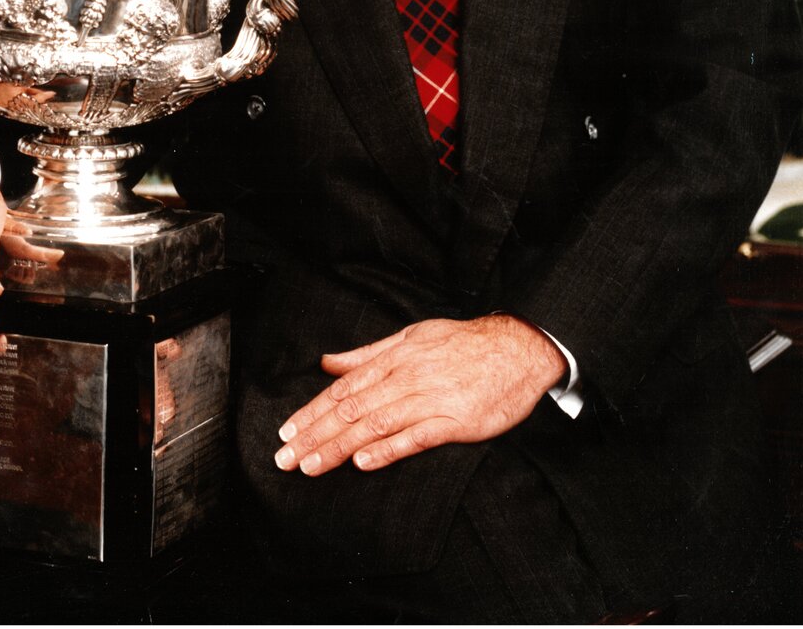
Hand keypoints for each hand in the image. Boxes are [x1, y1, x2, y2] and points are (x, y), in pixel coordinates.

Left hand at [274, 314, 566, 476]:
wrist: (517, 347)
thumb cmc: (462, 343)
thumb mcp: (410, 337)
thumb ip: (367, 354)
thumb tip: (327, 362)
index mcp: (394, 358)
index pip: (343, 388)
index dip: (312, 411)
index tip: (287, 432)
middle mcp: (406, 377)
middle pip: (352, 409)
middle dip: (315, 434)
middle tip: (285, 458)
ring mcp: (430, 399)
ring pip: (375, 424)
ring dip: (339, 446)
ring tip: (312, 466)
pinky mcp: (455, 421)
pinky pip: (416, 436)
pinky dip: (388, 449)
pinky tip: (364, 462)